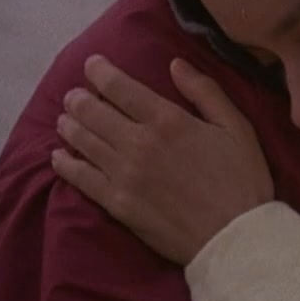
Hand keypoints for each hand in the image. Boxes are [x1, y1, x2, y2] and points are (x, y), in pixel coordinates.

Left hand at [51, 55, 272, 265]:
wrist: (234, 236)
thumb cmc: (242, 179)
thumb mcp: (237, 127)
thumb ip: (206, 92)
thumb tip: (175, 63)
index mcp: (168, 120)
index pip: (121, 88)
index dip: (100, 72)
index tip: (92, 64)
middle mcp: (138, 143)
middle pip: (94, 113)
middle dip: (79, 99)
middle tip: (74, 95)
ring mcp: (123, 175)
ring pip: (83, 142)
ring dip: (69, 126)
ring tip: (64, 118)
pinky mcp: (117, 203)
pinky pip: (80, 179)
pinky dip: (65, 164)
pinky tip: (58, 156)